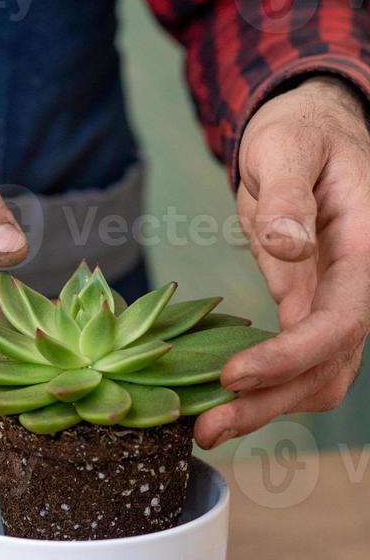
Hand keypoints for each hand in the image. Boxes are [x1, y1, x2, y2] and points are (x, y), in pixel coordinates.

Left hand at [196, 76, 369, 448]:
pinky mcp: (305, 305)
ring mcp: (332, 300)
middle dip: (271, 402)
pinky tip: (218, 397)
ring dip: (266, 406)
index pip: (340, 322)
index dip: (290, 356)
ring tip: (206, 427)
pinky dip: (262, 384)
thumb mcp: (285, 148)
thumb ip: (288, 196)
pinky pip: (294, 358)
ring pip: (315, 375)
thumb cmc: (298, 131)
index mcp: (364, 251)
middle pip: (328, 366)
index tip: (233, 375)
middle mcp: (356, 287)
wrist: (305, 131)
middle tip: (207, 428)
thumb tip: (289, 245)